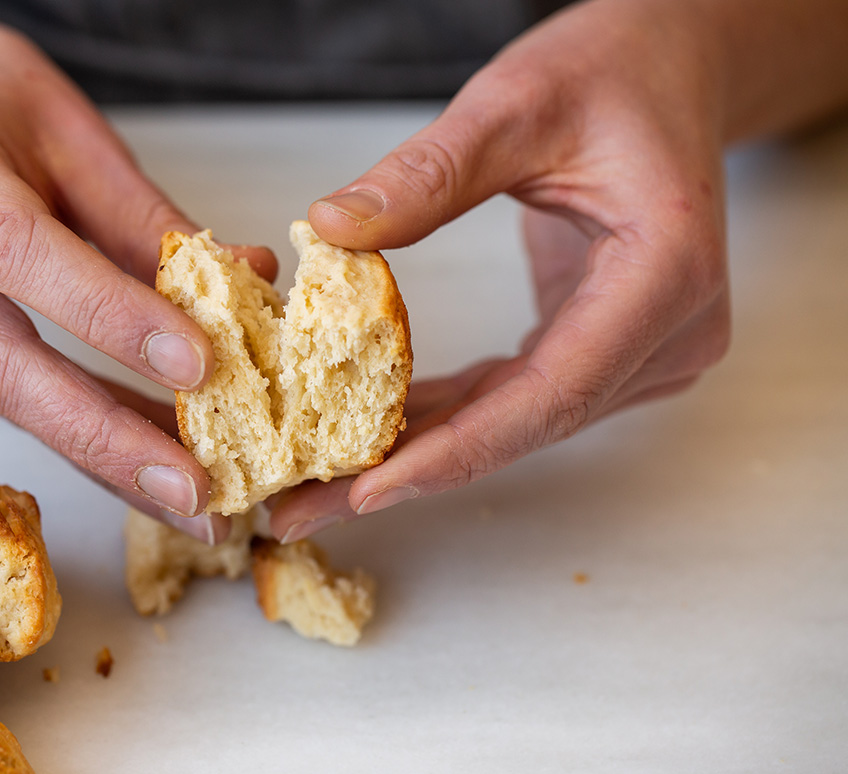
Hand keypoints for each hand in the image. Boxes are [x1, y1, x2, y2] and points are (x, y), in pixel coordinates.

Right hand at [0, 5, 273, 541]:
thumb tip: (248, 283)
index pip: (19, 250)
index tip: (199, 366)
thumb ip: (149, 217)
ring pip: (5, 399)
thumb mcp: (75, 133)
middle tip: (197, 492)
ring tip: (192, 502)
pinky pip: (6, 399)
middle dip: (104, 437)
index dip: (107, 315)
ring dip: (105, 456)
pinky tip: (148, 462)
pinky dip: (83, 432)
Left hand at [270, 0, 731, 541]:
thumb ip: (428, 172)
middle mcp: (668, 333)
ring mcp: (644, 349)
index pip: (549, 393)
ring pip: (515, 423)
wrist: (675, 65)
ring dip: (416, 453)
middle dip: (409, 471)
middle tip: (300, 505)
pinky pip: (516, 394)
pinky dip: (444, 413)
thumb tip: (330, 231)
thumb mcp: (516, 104)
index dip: (452, 451)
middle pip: (524, 427)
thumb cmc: (616, 70)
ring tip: (313, 483)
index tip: (363, 490)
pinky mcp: (609, 346)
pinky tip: (367, 430)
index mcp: (664, 276)